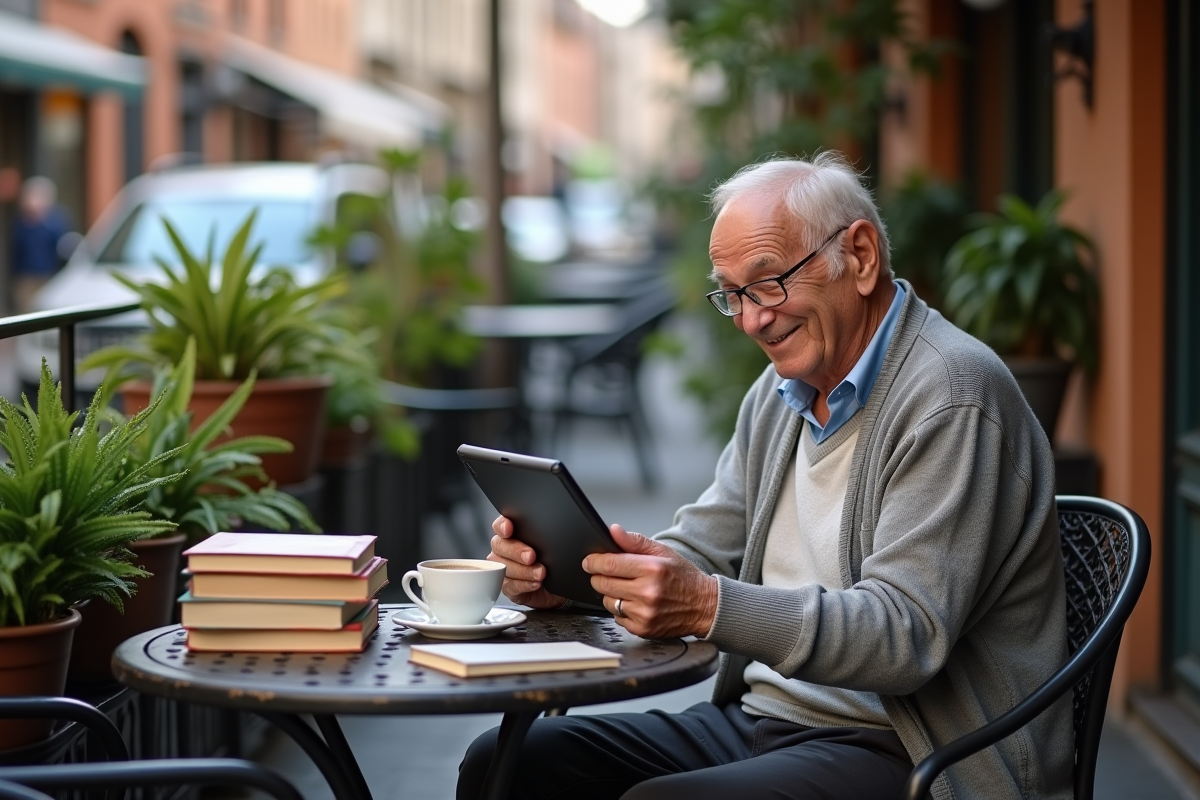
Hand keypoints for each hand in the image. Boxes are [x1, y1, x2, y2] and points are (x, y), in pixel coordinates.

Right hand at [486, 515, 567, 608]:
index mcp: (513, 534)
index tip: (509, 529)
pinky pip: (510, 586)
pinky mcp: (509, 588)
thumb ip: (544, 536)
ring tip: (540, 573)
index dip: (502, 525)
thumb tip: (551, 530)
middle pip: (499, 546)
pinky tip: (536, 583)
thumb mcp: (551, 545)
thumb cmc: (553, 561)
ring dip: (523, 570)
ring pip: (504, 567)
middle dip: (515, 550)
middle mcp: (504, 550)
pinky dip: (524, 585)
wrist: (559, 584)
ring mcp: (504, 569)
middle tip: (531, 556)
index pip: (500, 525)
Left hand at [583, 524, 717, 638]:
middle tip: (605, 573)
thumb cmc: (684, 577)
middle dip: (599, 577)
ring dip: (611, 594)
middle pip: (604, 584)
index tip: (589, 561)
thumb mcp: (663, 552)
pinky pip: (617, 618)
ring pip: (608, 601)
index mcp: (652, 569)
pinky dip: (621, 610)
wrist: (705, 606)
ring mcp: (644, 613)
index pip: (609, 564)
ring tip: (626, 588)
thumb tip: (613, 531)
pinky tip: (635, 603)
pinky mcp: (643, 629)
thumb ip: (635, 541)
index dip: (593, 561)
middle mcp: (647, 592)